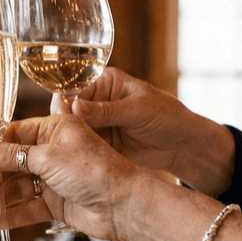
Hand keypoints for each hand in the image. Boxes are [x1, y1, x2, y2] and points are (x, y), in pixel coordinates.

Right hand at [0, 114, 146, 240]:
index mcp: (55, 130)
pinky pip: (29, 208)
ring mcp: (56, 179)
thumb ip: (10, 156)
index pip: (14, 135)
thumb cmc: (94, 170)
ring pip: (19, 188)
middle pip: (13, 163)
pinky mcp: (59, 203)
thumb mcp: (47, 158)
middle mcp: (54, 153)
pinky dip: (12, 215)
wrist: (123, 204)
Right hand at [56, 67, 234, 194]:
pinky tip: (71, 157)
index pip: (76, 88)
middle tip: (59, 134)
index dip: (65, 101)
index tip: (61, 113)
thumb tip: (75, 107)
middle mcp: (97, 101)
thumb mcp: (137, 110)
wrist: (182, 144)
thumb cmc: (167, 116)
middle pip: (69, 110)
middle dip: (62, 121)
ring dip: (66, 138)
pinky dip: (76, 151)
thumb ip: (106, 110)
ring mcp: (97, 123)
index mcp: (105, 82)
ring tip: (60, 148)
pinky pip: (82, 145)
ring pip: (72, 129)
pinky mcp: (100, 142)